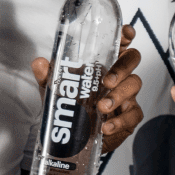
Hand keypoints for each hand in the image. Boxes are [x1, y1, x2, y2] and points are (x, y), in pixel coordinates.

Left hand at [29, 25, 144, 155]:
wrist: (74, 140)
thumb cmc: (70, 108)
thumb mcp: (55, 91)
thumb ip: (47, 76)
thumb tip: (39, 63)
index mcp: (103, 64)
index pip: (118, 44)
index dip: (125, 36)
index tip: (126, 33)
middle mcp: (118, 76)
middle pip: (132, 59)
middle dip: (122, 67)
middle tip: (106, 82)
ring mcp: (127, 95)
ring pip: (134, 84)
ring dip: (119, 95)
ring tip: (102, 107)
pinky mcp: (129, 116)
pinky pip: (133, 114)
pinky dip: (120, 121)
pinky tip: (106, 127)